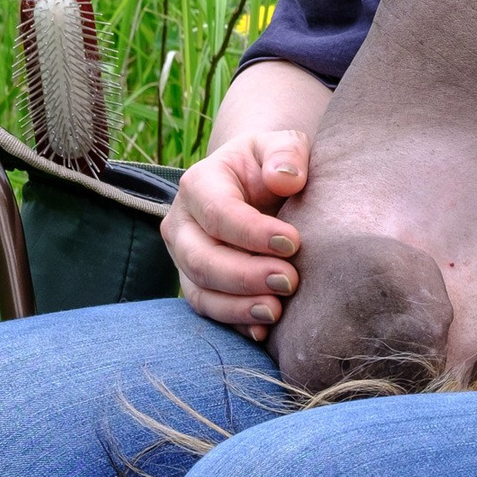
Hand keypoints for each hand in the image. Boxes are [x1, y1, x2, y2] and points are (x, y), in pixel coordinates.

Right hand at [161, 130, 307, 339]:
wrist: (259, 183)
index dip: (253, 232)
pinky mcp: (197, 284)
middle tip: (289, 282)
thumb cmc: (272, 162)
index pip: (218, 213)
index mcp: (199, 183)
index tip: (293, 243)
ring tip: (276, 312)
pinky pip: (208, 311)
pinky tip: (263, 331)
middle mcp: (182, 224)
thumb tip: (286, 178)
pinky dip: (234, 324)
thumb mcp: (282, 145)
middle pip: (202, 259)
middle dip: (244, 275)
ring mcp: (185, 258)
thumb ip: (287, 153)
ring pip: (200, 291)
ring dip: (237, 307)